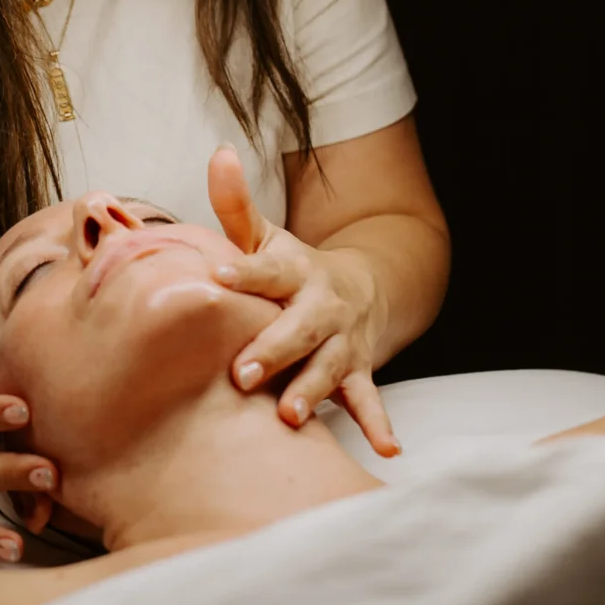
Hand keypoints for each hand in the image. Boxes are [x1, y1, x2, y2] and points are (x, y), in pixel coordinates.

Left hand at [206, 145, 401, 456]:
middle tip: (242, 372)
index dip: (244, 272)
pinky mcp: (358, 372)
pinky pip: (369, 400)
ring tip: (287, 414)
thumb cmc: (292, 270)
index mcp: (295, 271)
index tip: (217, 277)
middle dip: (273, 348)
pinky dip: (378, 424)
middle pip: (299, 327)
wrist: (360, 290)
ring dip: (311, 390)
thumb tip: (219, 154)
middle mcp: (323, 306)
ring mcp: (344, 342)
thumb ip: (237, 205)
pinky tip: (386, 450)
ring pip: (330, 367)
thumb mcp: (268, 237)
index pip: (267, 269)